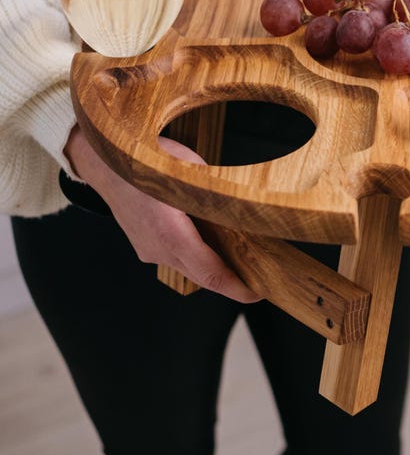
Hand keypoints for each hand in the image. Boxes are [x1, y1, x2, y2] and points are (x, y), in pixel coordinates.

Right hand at [64, 125, 260, 302]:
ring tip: (244, 260)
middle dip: (232, 282)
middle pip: (203, 276)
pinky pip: (177, 258)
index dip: (237, 288)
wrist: (103, 164)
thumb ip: (214, 197)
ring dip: (215, 268)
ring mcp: (149, 251)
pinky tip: (214, 243)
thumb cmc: (147, 161)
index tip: (258, 293)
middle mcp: (158, 249)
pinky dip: (198, 256)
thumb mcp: (191, 170)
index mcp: (171, 234)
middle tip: (261, 279)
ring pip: (190, 268)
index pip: (211, 273)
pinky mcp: (146, 247)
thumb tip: (240, 214)